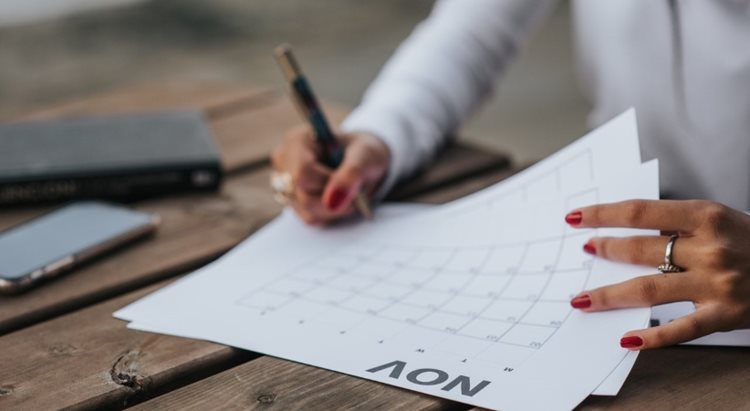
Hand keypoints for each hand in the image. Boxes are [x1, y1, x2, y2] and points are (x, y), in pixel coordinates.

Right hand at [270, 126, 389, 224]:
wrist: (365, 162)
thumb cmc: (364, 152)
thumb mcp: (366, 155)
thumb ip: (351, 174)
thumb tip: (332, 201)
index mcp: (297, 141)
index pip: (303, 174)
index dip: (330, 184)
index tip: (350, 180)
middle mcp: (284, 162)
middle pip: (304, 197)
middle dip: (336, 199)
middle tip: (355, 189)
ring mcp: (285, 184)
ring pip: (308, 212)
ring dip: (336, 208)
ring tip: (348, 192)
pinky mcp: (292, 202)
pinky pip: (311, 219)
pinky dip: (331, 214)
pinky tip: (339, 199)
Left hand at [566, 200, 749, 349]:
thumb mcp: (723, 220)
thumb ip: (681, 225)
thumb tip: (631, 231)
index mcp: (707, 216)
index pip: (640, 212)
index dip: (603, 214)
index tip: (575, 217)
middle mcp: (710, 248)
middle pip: (641, 249)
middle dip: (605, 250)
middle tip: (583, 252)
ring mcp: (717, 284)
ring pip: (649, 289)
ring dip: (610, 294)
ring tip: (583, 299)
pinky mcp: (726, 315)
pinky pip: (681, 329)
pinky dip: (652, 337)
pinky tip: (626, 340)